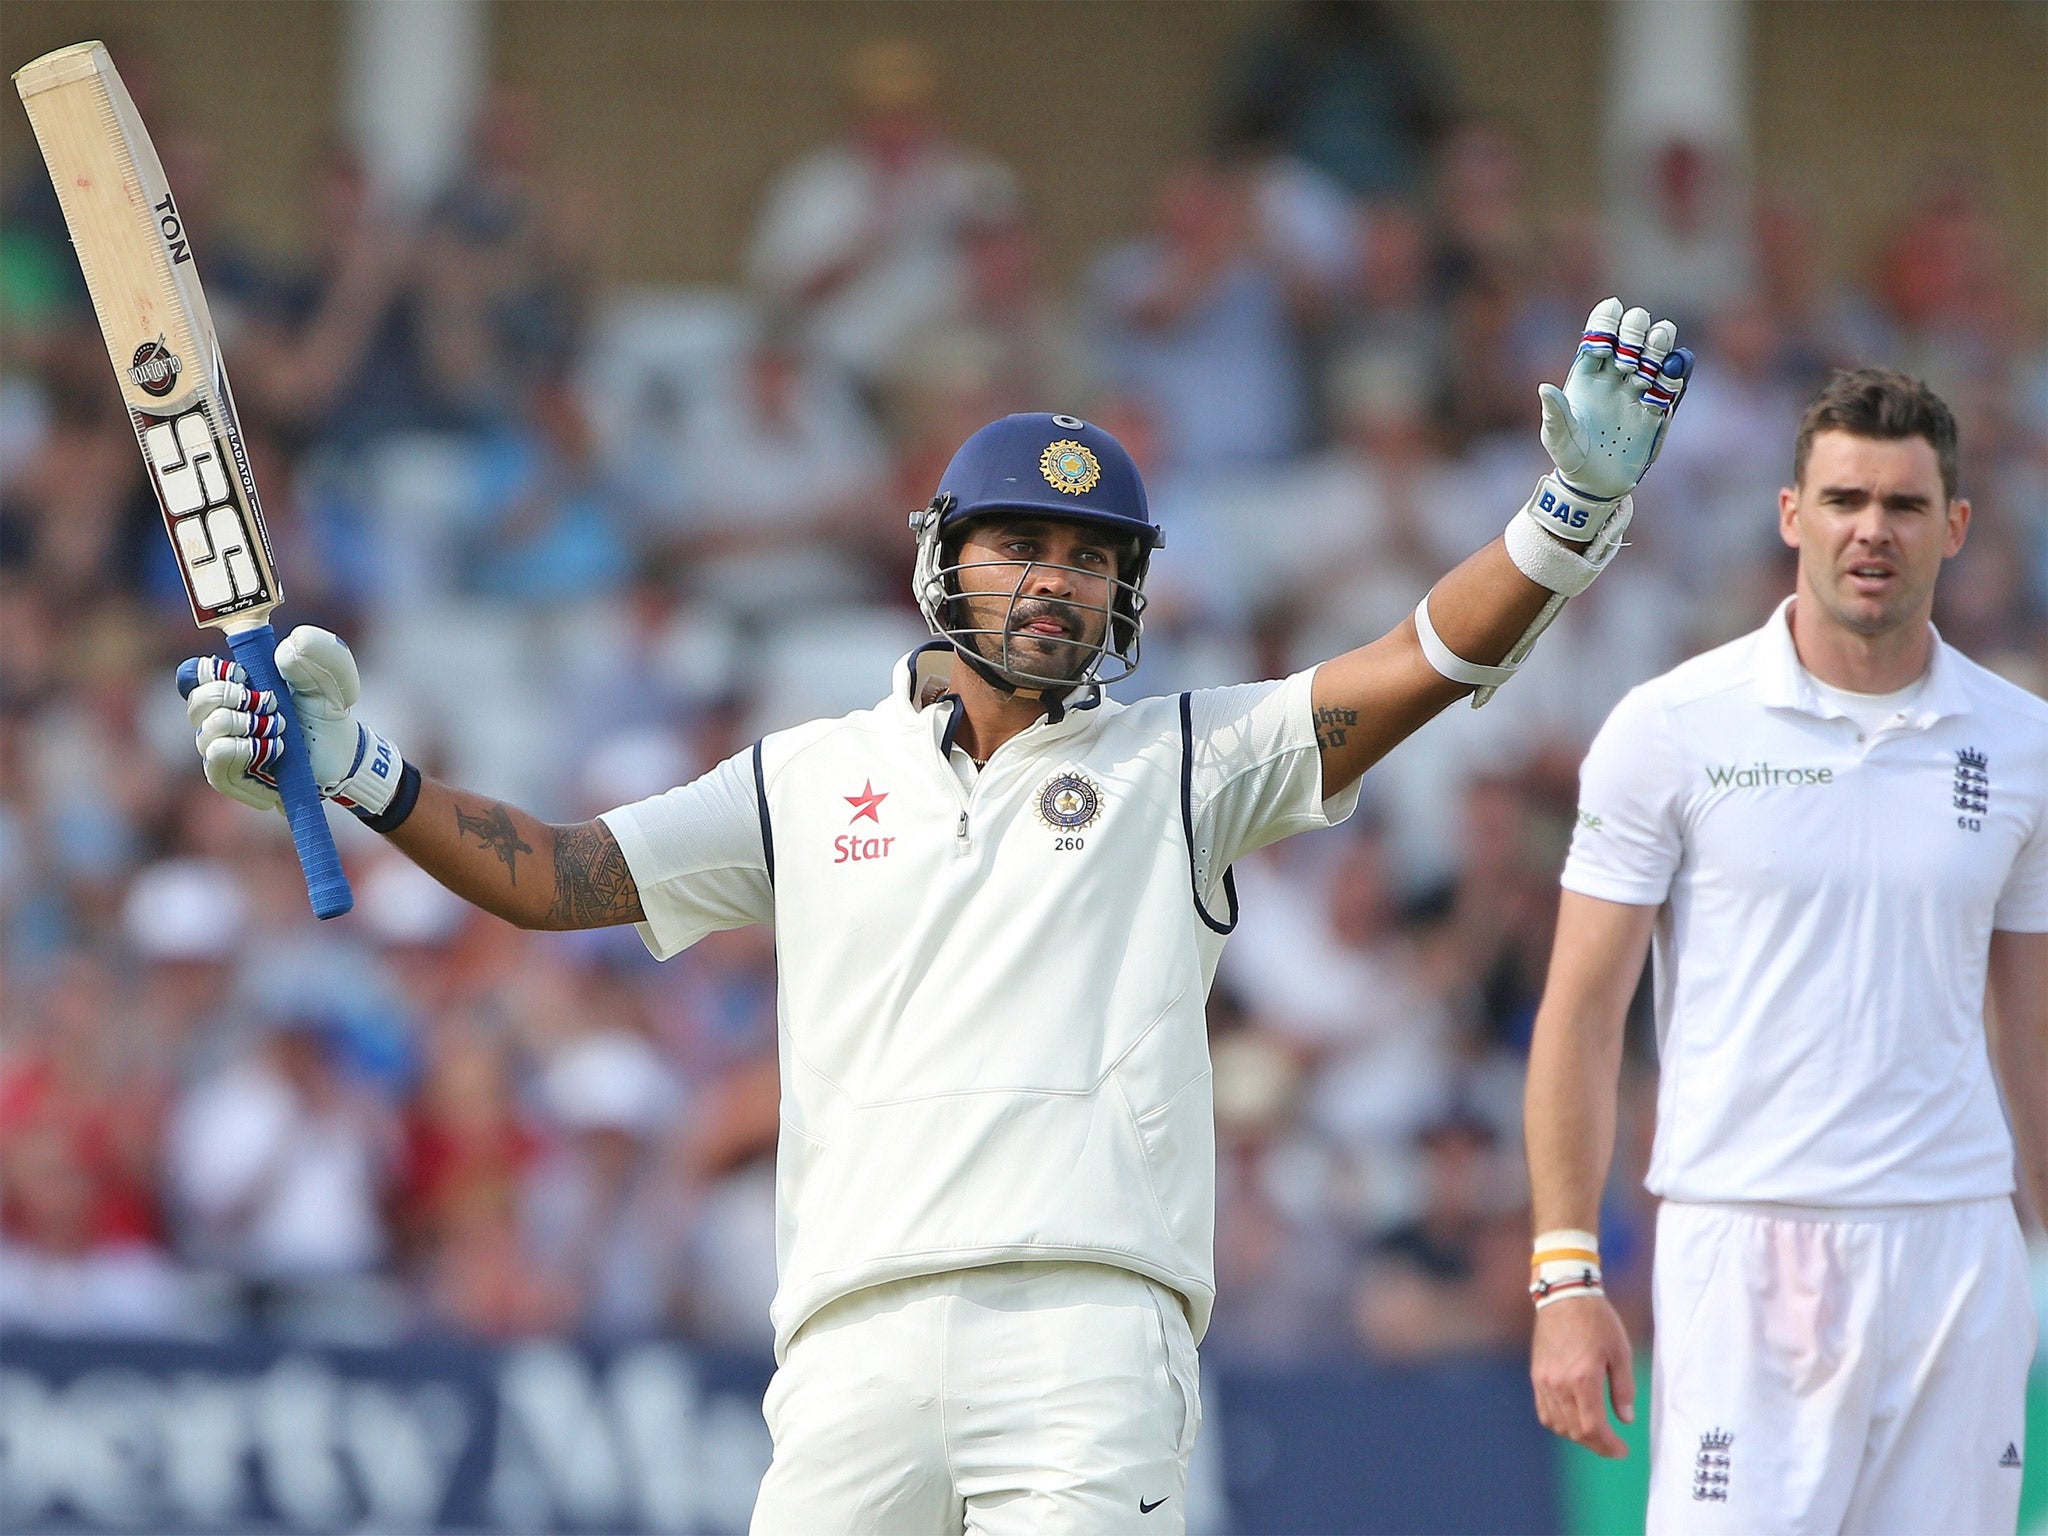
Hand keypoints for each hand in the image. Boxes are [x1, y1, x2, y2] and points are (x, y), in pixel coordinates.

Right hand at [180, 626, 403, 816]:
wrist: (342, 755)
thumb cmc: (326, 712)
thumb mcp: (332, 676)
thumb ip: (317, 651)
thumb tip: (285, 651)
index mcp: (233, 685)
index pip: (199, 672)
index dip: (215, 671)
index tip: (244, 674)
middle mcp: (219, 715)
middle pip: (198, 701)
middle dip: (235, 698)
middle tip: (273, 704)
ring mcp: (220, 747)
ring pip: (207, 730)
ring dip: (248, 726)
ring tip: (280, 728)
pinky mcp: (227, 776)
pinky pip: (216, 758)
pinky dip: (246, 749)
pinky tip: (275, 748)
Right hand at [1530, 1293, 1635, 1457]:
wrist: (1564, 1295)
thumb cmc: (1597, 1320)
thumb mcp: (1620, 1352)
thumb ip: (1623, 1388)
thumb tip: (1626, 1419)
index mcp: (1583, 1378)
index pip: (1593, 1427)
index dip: (1608, 1445)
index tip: (1622, 1450)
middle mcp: (1559, 1384)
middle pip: (1575, 1431)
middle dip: (1596, 1445)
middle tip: (1613, 1447)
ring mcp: (1544, 1380)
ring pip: (1557, 1424)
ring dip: (1577, 1436)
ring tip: (1595, 1435)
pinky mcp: (1536, 1375)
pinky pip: (1544, 1411)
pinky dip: (1559, 1423)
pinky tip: (1572, 1421)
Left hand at [1538, 298, 1691, 505]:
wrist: (1595, 483)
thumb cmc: (1570, 456)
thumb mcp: (1558, 438)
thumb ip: (1555, 414)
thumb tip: (1544, 388)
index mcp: (1587, 373)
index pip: (1598, 334)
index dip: (1607, 318)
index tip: (1613, 308)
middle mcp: (1615, 374)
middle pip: (1630, 336)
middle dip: (1633, 330)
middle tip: (1626, 353)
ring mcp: (1638, 389)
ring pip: (1654, 352)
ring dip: (1658, 342)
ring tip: (1657, 341)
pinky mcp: (1658, 407)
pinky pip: (1671, 382)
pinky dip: (1675, 370)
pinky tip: (1673, 366)